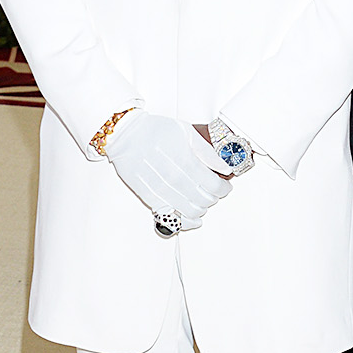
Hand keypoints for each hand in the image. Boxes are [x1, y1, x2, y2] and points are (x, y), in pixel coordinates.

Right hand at [105, 111, 231, 220]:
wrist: (126, 136)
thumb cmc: (156, 131)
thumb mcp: (187, 133)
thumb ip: (207, 153)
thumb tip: (225, 168)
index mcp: (186, 162)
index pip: (215, 186)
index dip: (224, 189)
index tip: (225, 186)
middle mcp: (175, 180)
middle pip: (206, 201)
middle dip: (214, 197)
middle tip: (214, 191)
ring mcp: (162, 192)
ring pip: (192, 212)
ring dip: (202, 208)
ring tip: (202, 200)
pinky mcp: (151, 199)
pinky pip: (174, 218)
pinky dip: (186, 221)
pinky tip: (192, 217)